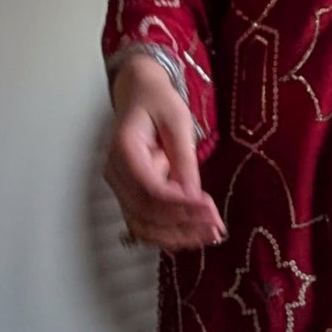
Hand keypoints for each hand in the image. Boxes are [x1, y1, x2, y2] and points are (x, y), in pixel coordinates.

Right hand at [105, 53, 226, 250]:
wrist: (139, 94)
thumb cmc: (157, 102)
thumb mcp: (177, 120)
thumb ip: (184, 159)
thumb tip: (193, 196)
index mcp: (124, 150)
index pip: (149, 189)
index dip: (180, 204)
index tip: (209, 207)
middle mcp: (116, 173)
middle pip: (145, 212)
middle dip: (183, 224)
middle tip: (216, 226)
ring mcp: (120, 186)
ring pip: (143, 225)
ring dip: (176, 236)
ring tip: (208, 236)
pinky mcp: (129, 194)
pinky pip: (144, 222)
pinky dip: (167, 234)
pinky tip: (191, 237)